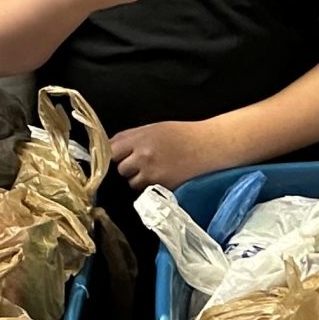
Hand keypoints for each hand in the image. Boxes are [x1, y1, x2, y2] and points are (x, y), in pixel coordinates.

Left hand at [109, 119, 228, 190]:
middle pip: (120, 169)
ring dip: (138, 180)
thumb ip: (131, 137)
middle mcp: (143, 157)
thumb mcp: (154, 128)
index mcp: (140, 139)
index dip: (114, 154)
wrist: (208, 146)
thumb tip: (110, 146)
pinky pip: (146, 191)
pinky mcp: (162, 187)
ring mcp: (152, 174)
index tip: (118, 156)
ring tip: (153, 170)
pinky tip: (161, 178)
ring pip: (131, 183)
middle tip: (141, 162)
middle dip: (127, 168)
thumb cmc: (183, 134)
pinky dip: (149, 188)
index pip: (111, 151)